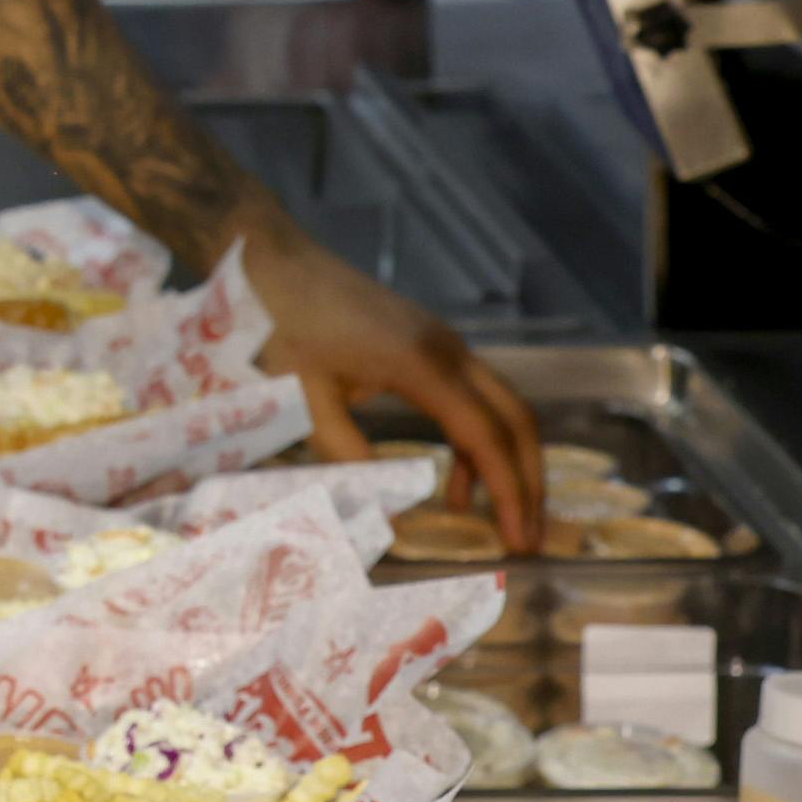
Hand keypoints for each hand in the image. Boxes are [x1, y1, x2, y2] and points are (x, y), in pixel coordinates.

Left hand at [239, 217, 543, 549]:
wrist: (272, 261)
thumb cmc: (280, 326)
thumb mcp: (302, 397)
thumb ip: (343, 451)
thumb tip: (385, 507)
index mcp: (422, 364)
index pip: (485, 435)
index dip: (508, 490)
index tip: (518, 540)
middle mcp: (448, 351)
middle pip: (516, 419)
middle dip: (529, 481)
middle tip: (528, 539)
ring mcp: (443, 344)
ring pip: (500, 408)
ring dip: (506, 464)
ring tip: (497, 524)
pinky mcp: (429, 346)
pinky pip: (471, 399)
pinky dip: (474, 444)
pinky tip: (456, 487)